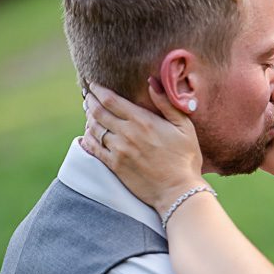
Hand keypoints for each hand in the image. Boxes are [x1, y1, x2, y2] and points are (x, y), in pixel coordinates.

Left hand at [82, 79, 207, 215]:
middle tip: (88, 95)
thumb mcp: (185, 127)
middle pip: (98, 112)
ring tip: (89, 113)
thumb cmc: (186, 158)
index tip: (93, 84)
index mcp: (143, 121)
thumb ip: (167, 104)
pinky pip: (93, 148)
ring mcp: (118, 150)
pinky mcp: (114, 166)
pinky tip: (88, 134)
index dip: (99, 89)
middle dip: (90, 101)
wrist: (178, 191)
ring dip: (89, 118)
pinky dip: (87, 138)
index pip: (111, 100)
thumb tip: (152, 82)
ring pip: (94, 129)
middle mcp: (126, 134)